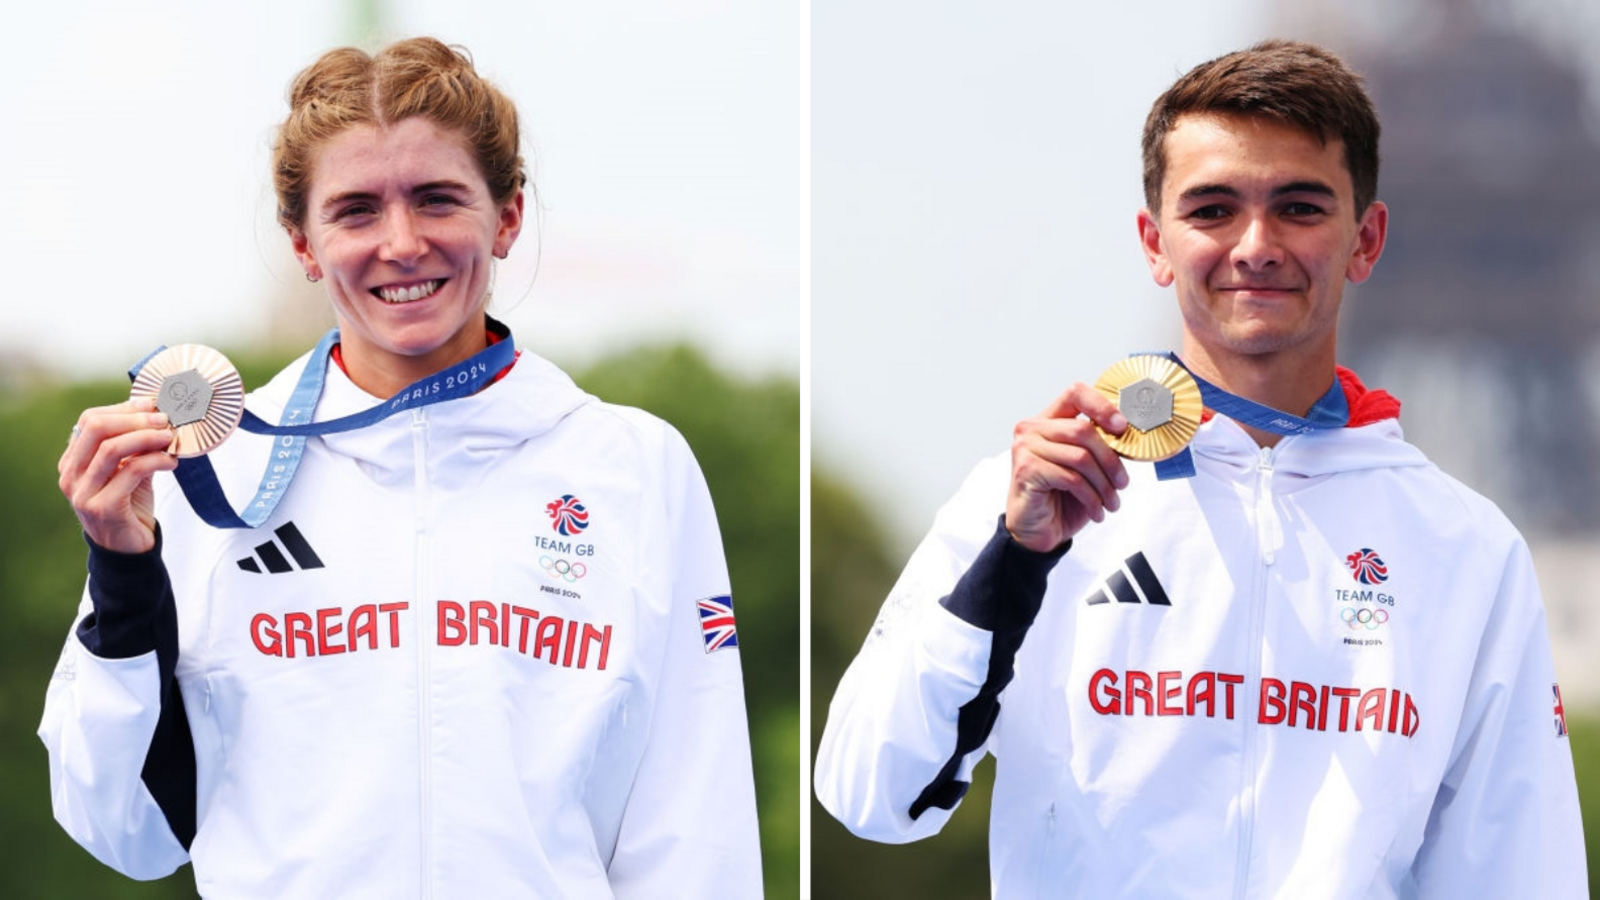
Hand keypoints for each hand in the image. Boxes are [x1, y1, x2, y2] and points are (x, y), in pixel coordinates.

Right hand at [58, 397, 177, 553]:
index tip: (151, 406)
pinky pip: (130, 472)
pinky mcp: (102, 508)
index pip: (90, 420)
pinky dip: (155, 461)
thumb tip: (156, 413)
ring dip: (147, 438)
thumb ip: (135, 446)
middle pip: (97, 429)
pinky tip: (171, 463)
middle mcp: (71, 475)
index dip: (122, 408)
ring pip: (112, 448)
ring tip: (170, 438)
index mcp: (73, 461)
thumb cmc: (130, 504)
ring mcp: (83, 493)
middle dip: (136, 419)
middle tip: (164, 420)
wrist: (128, 548)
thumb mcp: (129, 470)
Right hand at [1006, 383, 1130, 552]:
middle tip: (1122, 483)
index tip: (1122, 427)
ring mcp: (1025, 448)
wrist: (1037, 532)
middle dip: (1111, 461)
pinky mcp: (1027, 470)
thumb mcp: (1085, 467)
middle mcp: (1032, 429)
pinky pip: (1071, 478)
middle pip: (1083, 430)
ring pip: (1081, 457)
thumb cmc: (1061, 498)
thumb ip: (1098, 446)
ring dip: (1104, 485)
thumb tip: (1128, 434)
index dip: (1102, 406)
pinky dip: (1091, 498)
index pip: (1076, 394)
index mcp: (1048, 420)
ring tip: (1111, 502)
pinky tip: (1096, 511)